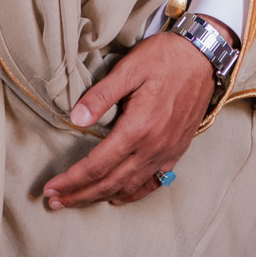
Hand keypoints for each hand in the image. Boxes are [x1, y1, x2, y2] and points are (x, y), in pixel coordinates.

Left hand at [41, 24, 224, 208]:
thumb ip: (101, 95)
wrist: (204, 55)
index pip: (97, 165)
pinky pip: (153, 182)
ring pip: (129, 186)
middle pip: (110, 182)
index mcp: (138, 128)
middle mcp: (153, 147)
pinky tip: (118, 196)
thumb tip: (75, 119)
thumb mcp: (130, 68)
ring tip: (78, 201)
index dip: (71, 180)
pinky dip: (132, 194)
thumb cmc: (165, 57)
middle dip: (80, 195)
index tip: (51, 188)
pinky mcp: (177, 150)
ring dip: (101, 197)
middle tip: (55, 201)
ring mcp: (167, 152)